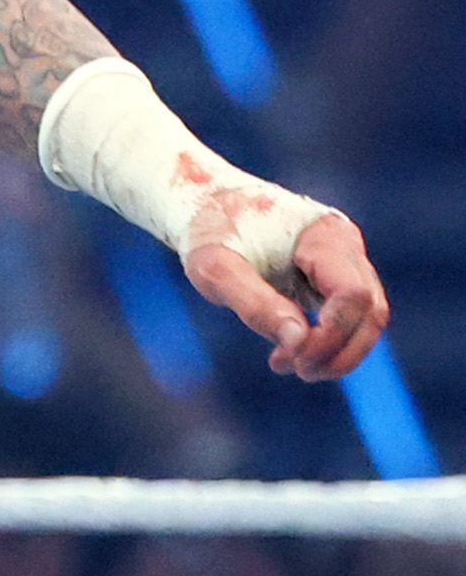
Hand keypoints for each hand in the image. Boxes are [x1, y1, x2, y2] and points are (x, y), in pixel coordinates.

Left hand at [186, 210, 387, 380]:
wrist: (205, 204)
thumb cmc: (208, 232)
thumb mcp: (215, 269)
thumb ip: (254, 304)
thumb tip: (299, 342)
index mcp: (324, 235)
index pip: (352, 295)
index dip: (331, 335)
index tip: (292, 358)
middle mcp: (345, 244)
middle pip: (370, 309)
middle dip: (339, 350)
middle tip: (295, 371)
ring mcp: (344, 259)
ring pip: (367, 317)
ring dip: (337, 352)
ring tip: (287, 366)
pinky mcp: (333, 275)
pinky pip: (348, 315)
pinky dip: (327, 341)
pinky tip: (289, 355)